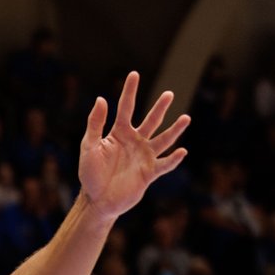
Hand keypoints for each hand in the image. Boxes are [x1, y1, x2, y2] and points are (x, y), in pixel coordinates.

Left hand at [78, 71, 188, 218]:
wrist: (97, 200)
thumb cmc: (90, 174)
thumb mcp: (89, 147)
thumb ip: (95, 124)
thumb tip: (102, 99)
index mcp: (118, 134)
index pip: (126, 108)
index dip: (130, 91)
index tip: (134, 74)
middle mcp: (134, 142)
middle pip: (150, 121)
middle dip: (159, 108)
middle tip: (169, 94)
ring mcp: (143, 157)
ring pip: (163, 140)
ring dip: (174, 130)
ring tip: (186, 118)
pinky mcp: (150, 173)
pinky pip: (165, 164)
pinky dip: (174, 159)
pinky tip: (182, 151)